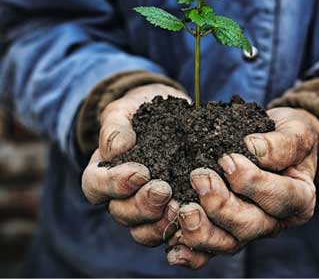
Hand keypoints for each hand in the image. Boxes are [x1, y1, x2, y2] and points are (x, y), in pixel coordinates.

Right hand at [81, 83, 188, 245]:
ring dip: (161, 223)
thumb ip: (116, 127)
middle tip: (163, 190)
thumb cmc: (141, 112)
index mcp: (103, 173)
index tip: (139, 172)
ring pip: (145, 231)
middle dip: (142, 205)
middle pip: (122, 213)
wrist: (171, 117)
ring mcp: (147, 211)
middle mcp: (122, 198)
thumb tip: (118, 149)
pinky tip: (197, 218)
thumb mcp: (124, 110)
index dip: (115, 184)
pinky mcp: (173, 215)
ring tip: (180, 207)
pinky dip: (183, 231)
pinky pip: (173, 233)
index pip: (96, 187)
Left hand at [166, 107, 318, 268]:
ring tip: (182, 208)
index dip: (253, 183)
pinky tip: (173, 247)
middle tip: (200, 177)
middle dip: (222, 206)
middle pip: (251, 226)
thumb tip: (253, 148)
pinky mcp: (224, 234)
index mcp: (300, 200)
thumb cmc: (288, 135)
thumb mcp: (297, 132)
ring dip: (202, 230)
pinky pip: (207, 253)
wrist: (274, 139)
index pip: (280, 199)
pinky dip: (189, 253)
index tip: (228, 160)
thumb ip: (283, 143)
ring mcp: (248, 232)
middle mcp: (275, 222)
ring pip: (227, 244)